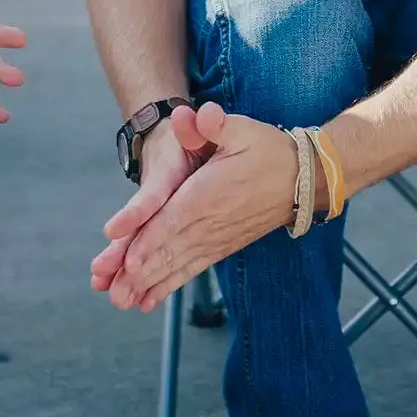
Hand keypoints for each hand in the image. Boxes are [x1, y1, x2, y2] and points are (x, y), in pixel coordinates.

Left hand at [93, 101, 298, 312]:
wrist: (304, 179)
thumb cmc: (270, 151)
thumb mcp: (242, 129)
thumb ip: (213, 125)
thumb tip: (188, 114)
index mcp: (208, 194)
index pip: (172, 220)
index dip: (149, 239)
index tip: (127, 260)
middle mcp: (209, 222)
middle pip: (168, 249)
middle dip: (138, 271)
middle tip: (112, 291)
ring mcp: (216, 238)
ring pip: (176, 265)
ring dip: (148, 284)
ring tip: (123, 302)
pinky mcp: (222, 247)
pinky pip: (191, 269)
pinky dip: (169, 285)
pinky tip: (149, 300)